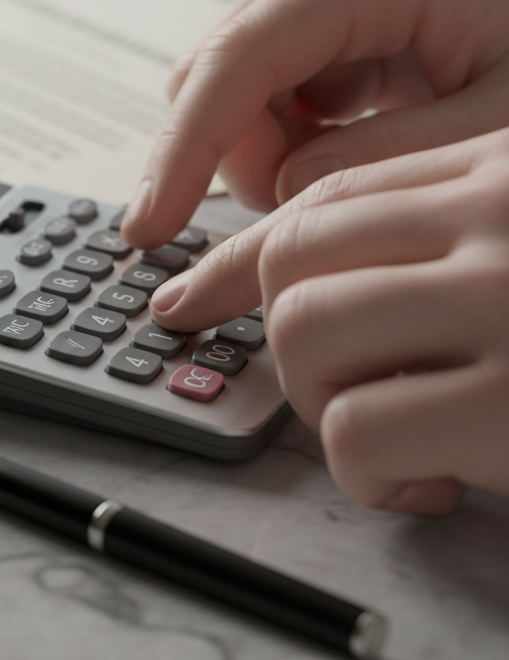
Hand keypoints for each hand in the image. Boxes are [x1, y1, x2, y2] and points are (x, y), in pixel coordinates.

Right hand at [120, 0, 508, 249]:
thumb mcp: (501, 122)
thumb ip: (388, 158)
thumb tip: (287, 187)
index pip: (233, 63)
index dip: (181, 152)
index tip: (148, 230)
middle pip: (211, 80)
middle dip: (228, 161)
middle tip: (293, 215)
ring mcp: (319, 6)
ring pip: (227, 99)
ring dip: (259, 161)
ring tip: (340, 181)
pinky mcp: (324, 40)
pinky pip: (261, 106)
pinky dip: (279, 154)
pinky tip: (336, 164)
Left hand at [148, 132, 508, 514]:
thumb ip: (428, 247)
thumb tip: (279, 282)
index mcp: (502, 175)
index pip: (327, 196)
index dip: (239, 257)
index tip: (183, 300)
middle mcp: (503, 217)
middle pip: (294, 257)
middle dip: (284, 341)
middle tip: (344, 396)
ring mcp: (507, 301)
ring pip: (302, 329)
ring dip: (323, 403)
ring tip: (398, 446)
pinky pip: (354, 428)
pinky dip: (366, 474)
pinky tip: (427, 485)